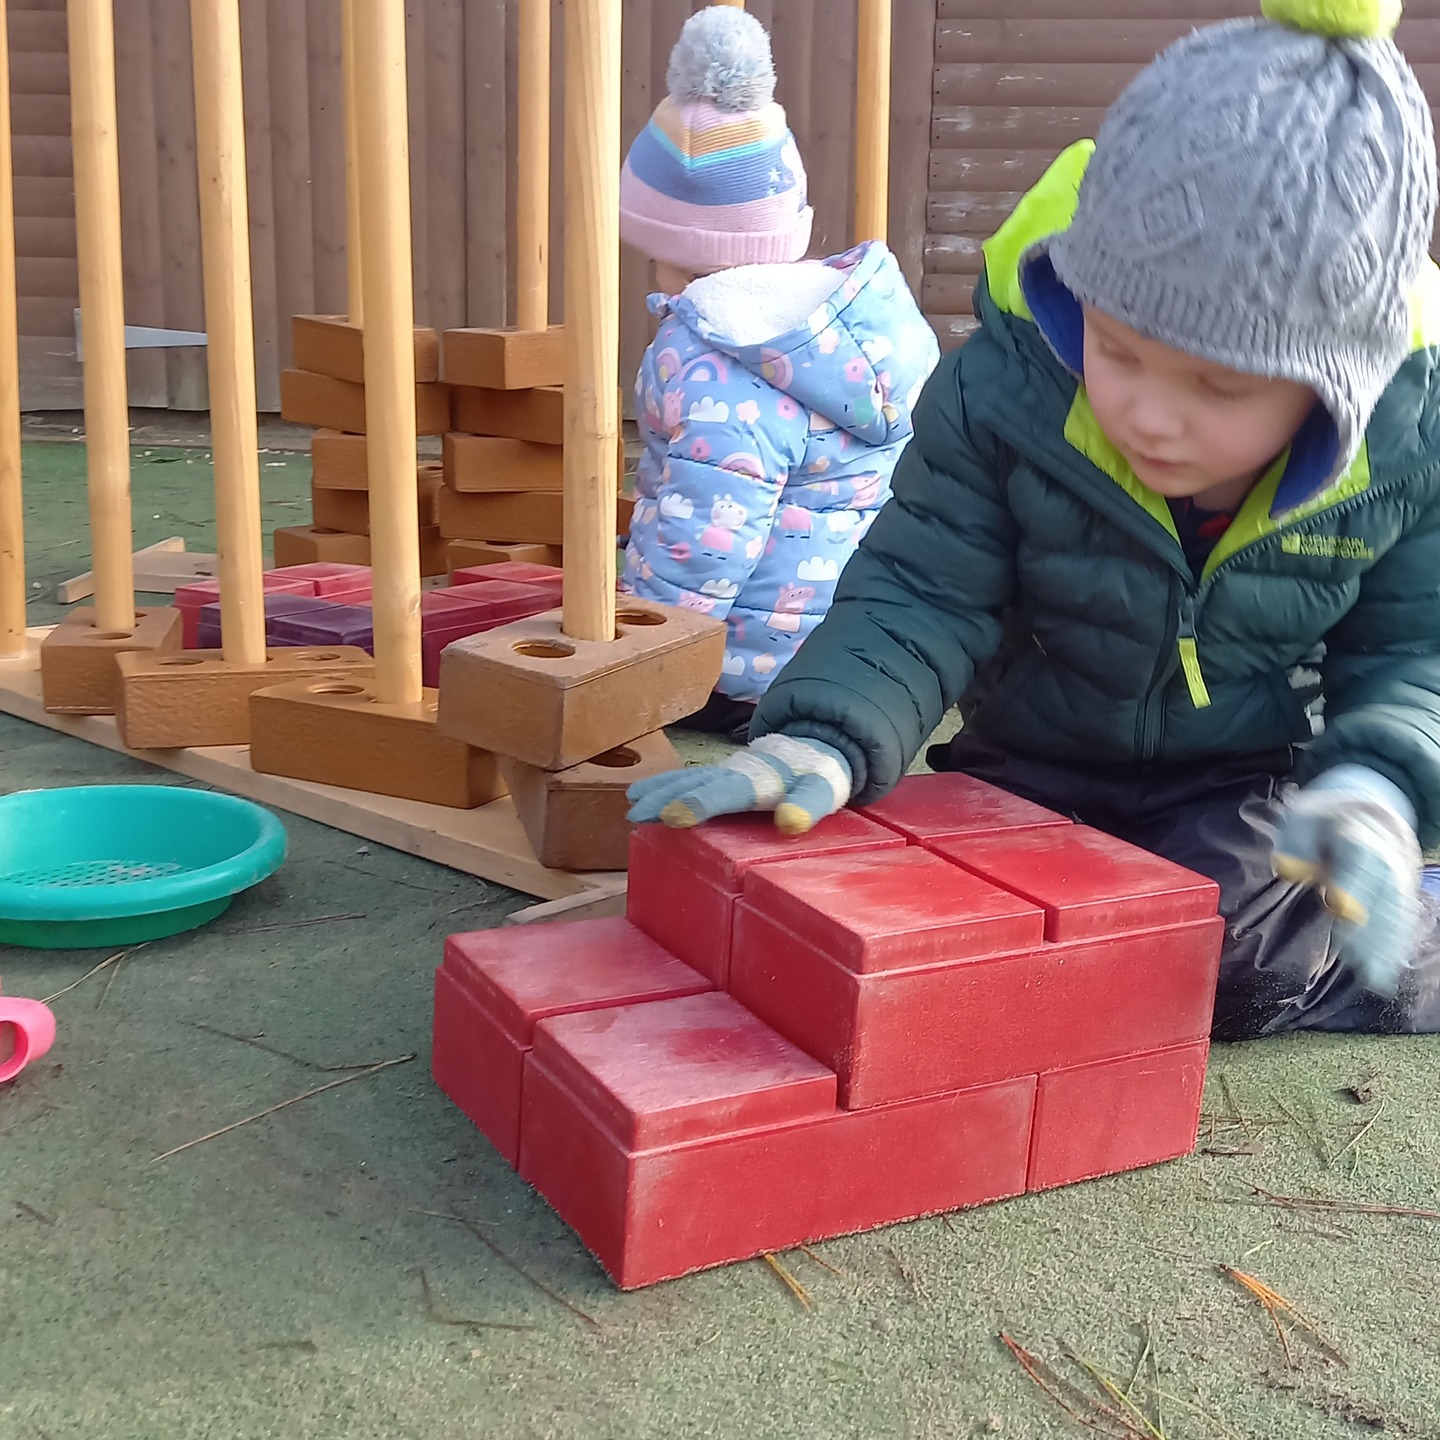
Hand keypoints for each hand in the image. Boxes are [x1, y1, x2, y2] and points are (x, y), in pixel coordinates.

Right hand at [627, 733, 852, 834]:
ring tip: (631, 805)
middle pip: (695, 783)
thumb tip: (791, 822)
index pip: (724, 792)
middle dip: (665, 798)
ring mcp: (724, 769)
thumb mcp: (821, 792)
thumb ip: (807, 806)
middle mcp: (735, 771)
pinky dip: (663, 783)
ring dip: (658, 790)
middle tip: (635, 814)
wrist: (816, 744)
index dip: (698, 803)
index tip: (672, 816)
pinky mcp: (719, 772)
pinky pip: (686, 776)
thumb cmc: (816, 776)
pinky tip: (640, 792)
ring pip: (686, 777)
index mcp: (758, 780)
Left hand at [1273, 764, 1422, 995]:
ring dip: (1388, 941)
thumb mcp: (1300, 816)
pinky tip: (1389, 966)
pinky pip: (1403, 915)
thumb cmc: (1323, 817)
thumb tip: (1290, 868)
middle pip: (1385, 887)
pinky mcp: (1404, 887)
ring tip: (1376, 973)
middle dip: (1373, 923)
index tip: (1340, 907)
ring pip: (1398, 906)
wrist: (1365, 802)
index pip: (1361, 857)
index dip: (1353, 882)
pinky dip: (1397, 940)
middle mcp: (1388, 850)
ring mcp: (1400, 870)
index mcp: (1360, 828)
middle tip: (1360, 958)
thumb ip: (1294, 842)